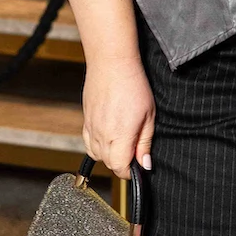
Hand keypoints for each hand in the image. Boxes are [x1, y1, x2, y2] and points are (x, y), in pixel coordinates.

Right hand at [81, 58, 155, 175]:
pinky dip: (97, 146)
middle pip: (109, 163)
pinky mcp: (85, 120)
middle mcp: (102, 135)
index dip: (130, 172)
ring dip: (109, 155)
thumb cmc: (133, 85)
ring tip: (122, 141)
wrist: (111, 64)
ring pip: (97, 155)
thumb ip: (145, 143)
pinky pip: (88, 143)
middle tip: (134, 150)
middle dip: (122, 163)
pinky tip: (108, 137)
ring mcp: (91, 128)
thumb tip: (144, 164)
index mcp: (120, 136)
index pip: (120, 168)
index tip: (138, 167)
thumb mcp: (149, 116)